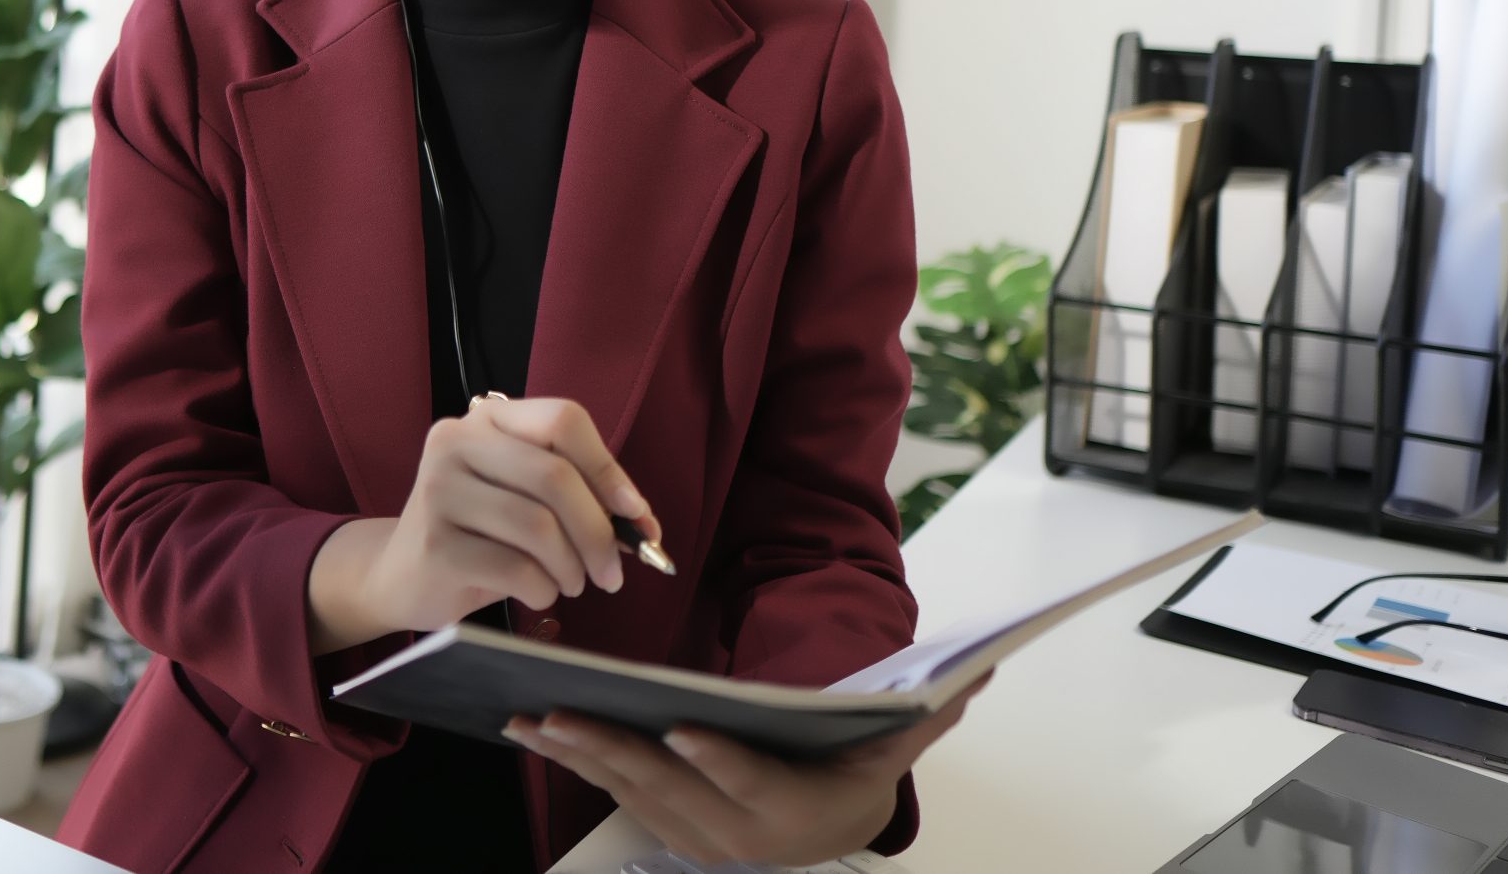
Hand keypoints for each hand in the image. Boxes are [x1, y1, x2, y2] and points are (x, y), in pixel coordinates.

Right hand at [359, 394, 658, 633]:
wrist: (402, 575)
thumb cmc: (480, 535)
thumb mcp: (525, 501)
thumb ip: (579, 498)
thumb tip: (644, 525)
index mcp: (487, 420)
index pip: (563, 420)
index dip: (607, 468)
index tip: (636, 513)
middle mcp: (456, 442)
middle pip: (555, 476)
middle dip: (599, 532)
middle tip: (613, 574)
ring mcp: (439, 490)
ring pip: (539, 526)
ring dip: (573, 566)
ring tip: (572, 583)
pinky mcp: (435, 543)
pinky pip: (517, 568)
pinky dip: (544, 589)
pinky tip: (539, 593)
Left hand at [504, 669, 992, 867]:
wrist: (831, 827)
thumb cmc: (855, 772)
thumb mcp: (894, 747)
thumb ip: (928, 714)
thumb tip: (979, 672)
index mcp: (791, 811)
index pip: (752, 783)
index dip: (718, 760)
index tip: (682, 730)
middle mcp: (737, 834)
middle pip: (669, 788)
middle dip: (612, 750)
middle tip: (564, 712)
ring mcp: (695, 835)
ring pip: (628, 792)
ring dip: (576, 756)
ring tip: (528, 717)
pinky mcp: (666, 827)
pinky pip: (612, 793)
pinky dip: (574, 762)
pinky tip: (534, 730)